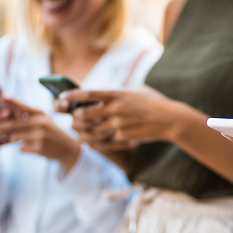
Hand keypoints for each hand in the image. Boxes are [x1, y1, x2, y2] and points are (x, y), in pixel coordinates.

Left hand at [0, 98, 80, 171]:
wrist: (67, 148)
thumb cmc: (50, 132)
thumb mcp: (43, 120)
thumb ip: (26, 116)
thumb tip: (5, 113)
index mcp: (40, 113)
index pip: (23, 106)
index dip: (12, 101)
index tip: (2, 96)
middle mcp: (41, 122)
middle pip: (14, 123)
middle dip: (0, 126)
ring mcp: (40, 135)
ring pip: (15, 136)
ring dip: (9, 139)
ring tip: (6, 139)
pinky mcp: (39, 147)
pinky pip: (21, 148)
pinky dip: (21, 148)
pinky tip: (25, 147)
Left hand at [58, 86, 181, 144]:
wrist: (170, 119)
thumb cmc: (155, 102)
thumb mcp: (137, 91)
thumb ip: (120, 93)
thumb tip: (106, 95)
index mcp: (117, 94)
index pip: (87, 94)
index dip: (72, 96)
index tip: (62, 96)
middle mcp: (115, 108)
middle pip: (84, 114)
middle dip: (76, 116)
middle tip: (73, 117)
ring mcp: (118, 124)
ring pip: (92, 129)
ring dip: (82, 131)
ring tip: (78, 131)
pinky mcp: (123, 136)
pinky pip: (104, 140)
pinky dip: (96, 141)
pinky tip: (91, 141)